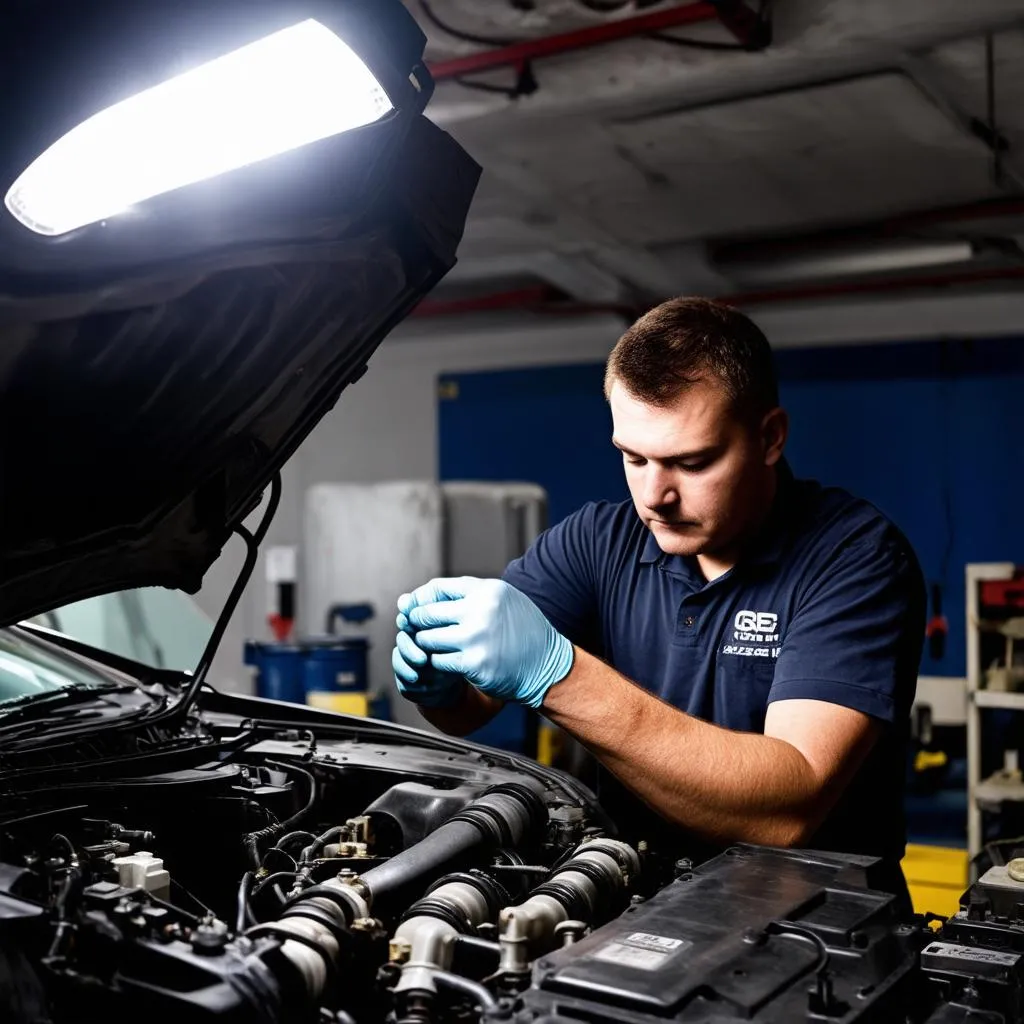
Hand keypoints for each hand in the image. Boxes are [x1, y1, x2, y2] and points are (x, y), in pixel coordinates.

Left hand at [397, 577, 573, 708]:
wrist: (547, 665)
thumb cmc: (523, 631)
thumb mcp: (503, 601)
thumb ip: (468, 596)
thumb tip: (420, 597)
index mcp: (488, 590)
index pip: (438, 587)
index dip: (422, 599)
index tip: (416, 609)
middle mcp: (481, 610)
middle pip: (428, 612)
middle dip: (418, 623)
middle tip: (418, 630)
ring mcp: (476, 638)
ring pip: (428, 638)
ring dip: (427, 644)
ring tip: (435, 646)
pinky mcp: (473, 664)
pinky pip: (439, 661)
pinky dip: (438, 662)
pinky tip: (448, 661)